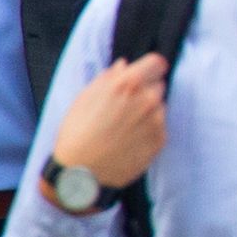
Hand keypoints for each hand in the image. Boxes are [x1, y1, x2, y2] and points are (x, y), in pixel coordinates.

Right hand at [52, 54, 171, 190]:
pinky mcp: (160, 140)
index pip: (157, 63)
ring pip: (159, 107)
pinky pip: (160, 127)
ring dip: (148, 112)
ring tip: (123, 127)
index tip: (141, 76)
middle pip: (158, 85)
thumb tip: (123, 66)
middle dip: (145, 91)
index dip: (148, 69)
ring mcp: (157, 121)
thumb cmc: (76, 135)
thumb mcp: (84, 99)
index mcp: (128, 84)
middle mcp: (147, 100)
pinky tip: (128, 140)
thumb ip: (108, 78)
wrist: (80, 174)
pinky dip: (148, 131)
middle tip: (125, 107)